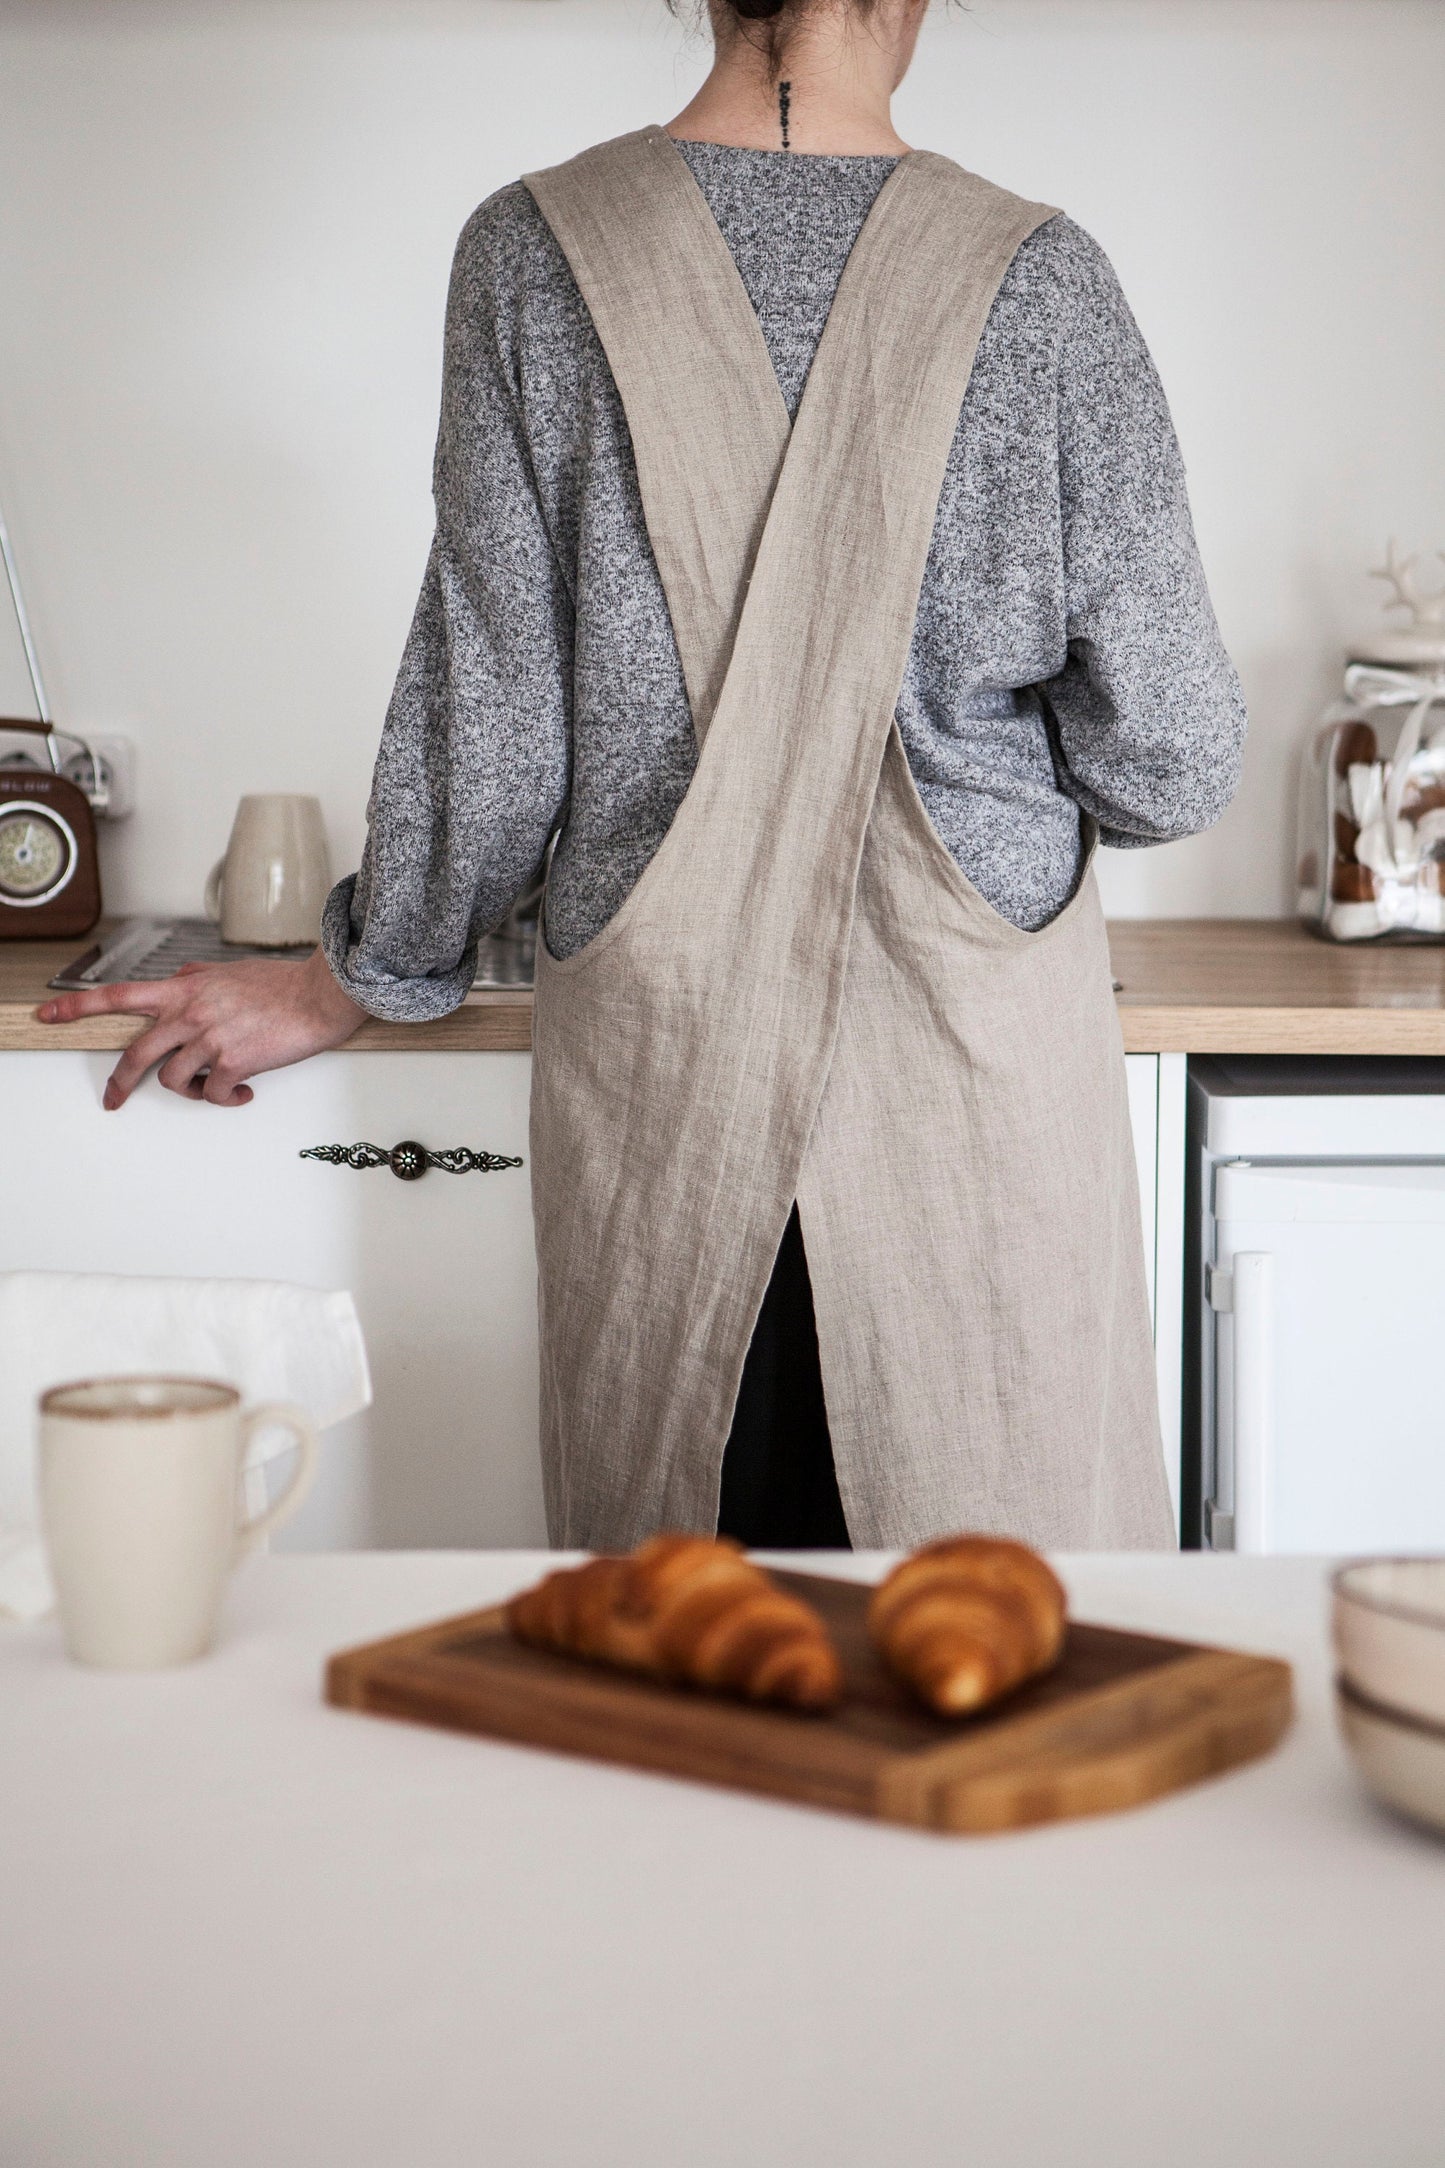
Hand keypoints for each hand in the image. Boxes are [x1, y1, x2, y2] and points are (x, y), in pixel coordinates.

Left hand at [36, 945, 367, 1109]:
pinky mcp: (234, 1062)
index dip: (76, 1008)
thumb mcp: (226, 972)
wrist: (318, 996)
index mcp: (183, 990)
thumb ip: (194, 980)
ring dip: (190, 1090)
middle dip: (119, 1082)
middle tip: (114, 1099)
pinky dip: (224, 1100)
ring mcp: (210, 1038)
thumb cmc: (280, 985)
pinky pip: (213, 1094)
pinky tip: (241, 1093)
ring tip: (211, 1087)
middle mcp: (190, 1013)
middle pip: (135, 1053)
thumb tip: (179, 983)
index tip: (48, 1016)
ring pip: (173, 1079)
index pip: (117, 996)